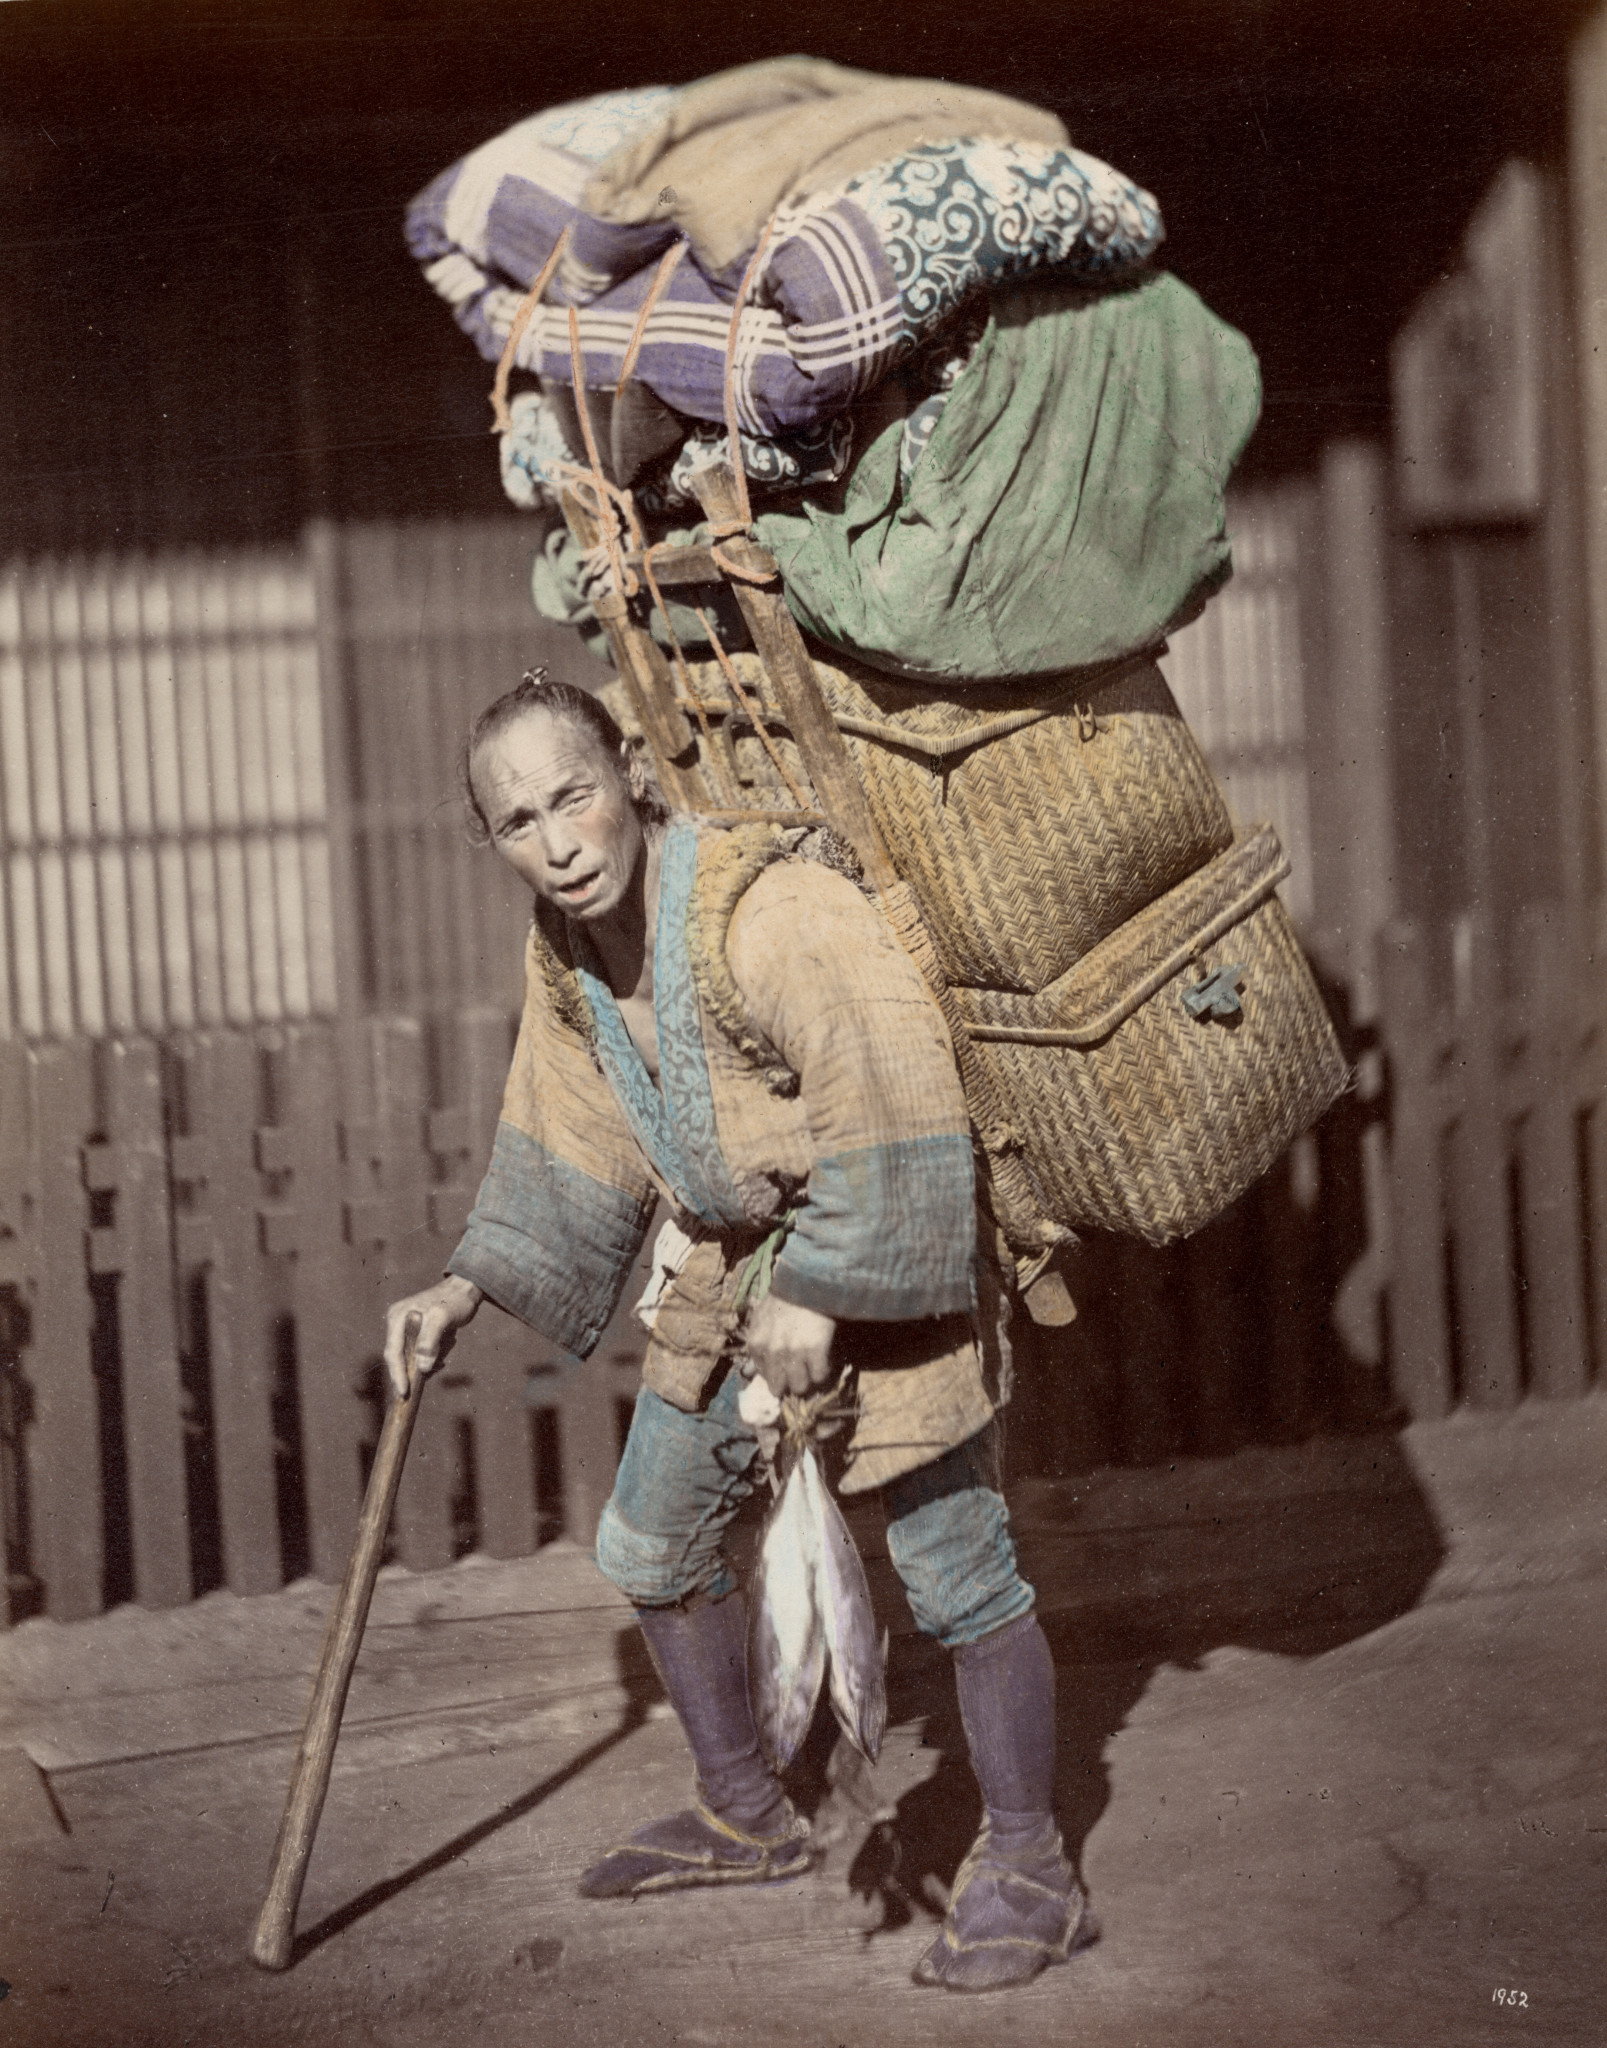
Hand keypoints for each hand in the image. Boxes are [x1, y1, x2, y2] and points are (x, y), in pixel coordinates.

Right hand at [383, 1276, 483, 1397]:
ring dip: (427, 1360)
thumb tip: (421, 1368)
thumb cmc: (453, 1301)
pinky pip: (421, 1352)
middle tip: (417, 1390)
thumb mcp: (441, 1318)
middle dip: (411, 1371)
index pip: (393, 1351)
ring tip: (446, 1345)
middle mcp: (398, 1323)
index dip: (397, 1374)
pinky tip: (446, 1347)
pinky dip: (433, 1355)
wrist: (465, 1289)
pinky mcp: (418, 1333)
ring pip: (412, 1356)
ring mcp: (407, 1328)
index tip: (404, 1392)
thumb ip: (429, 1342)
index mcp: (397, 1317)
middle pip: (399, 1357)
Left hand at [744, 1292, 835, 1398]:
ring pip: (800, 1387)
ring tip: (813, 1368)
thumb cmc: (785, 1298)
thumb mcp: (761, 1318)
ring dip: (807, 1380)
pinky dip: (824, 1371)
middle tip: (800, 1374)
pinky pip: (820, 1376)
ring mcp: (794, 1353)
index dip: (778, 1374)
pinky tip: (825, 1361)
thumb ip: (758, 1343)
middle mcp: (772, 1352)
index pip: (764, 1377)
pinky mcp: (815, 1351)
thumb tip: (753, 1370)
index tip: (787, 1369)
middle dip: (790, 1383)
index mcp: (756, 1345)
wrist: (807, 1281)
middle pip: (780, 1387)